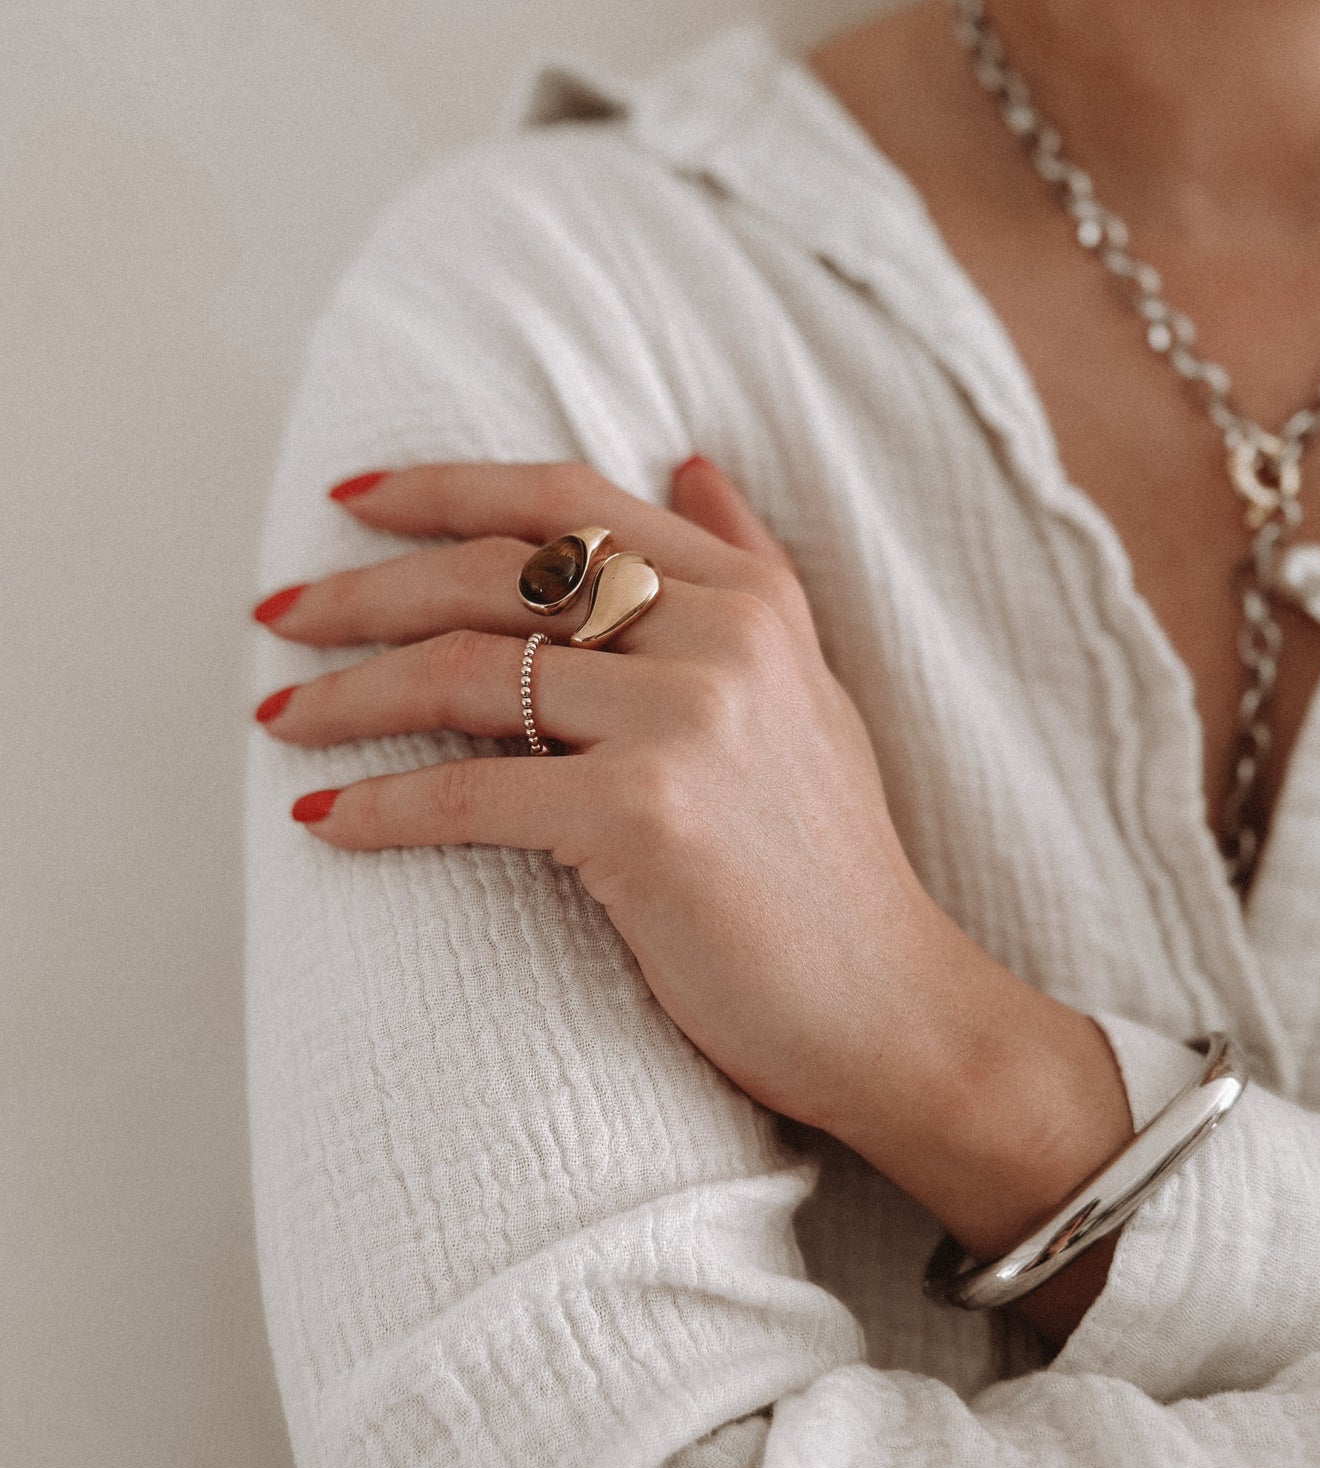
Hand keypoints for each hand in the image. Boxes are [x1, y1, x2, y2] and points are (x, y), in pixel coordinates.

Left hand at [254, 456, 1132, 1336]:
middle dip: (366, 588)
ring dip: (350, 694)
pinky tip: (326, 821)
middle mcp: (720, 637)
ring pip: (467, 674)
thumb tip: (686, 459)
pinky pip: (469, 793)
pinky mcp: (645, 816)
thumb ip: (749, 567)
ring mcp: (685, 721)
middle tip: (281, 614)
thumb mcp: (808, 686)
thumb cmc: (830, 866)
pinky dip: (381, 808)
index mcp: (749, 598)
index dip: (446, 488)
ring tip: (281, 716)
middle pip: (498, 576)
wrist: (891, 1007)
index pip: (569, 501)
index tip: (351, 499)